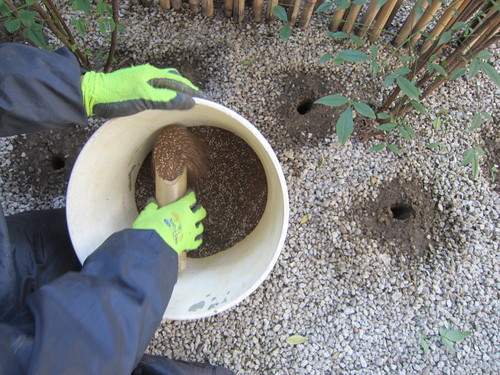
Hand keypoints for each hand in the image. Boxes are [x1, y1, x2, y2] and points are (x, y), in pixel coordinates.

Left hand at [81, 64, 204, 117]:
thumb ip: (167, 100)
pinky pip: (158, 87)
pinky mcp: (135, 86)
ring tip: (186, 101)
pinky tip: (165, 100)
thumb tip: (190, 101)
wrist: (92, 94)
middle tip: (200, 102)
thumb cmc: (117, 97)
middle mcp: (150, 74)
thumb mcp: (145, 100)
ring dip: (179, 91)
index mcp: (155, 75)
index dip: (195, 93)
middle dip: (190, 91)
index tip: (207, 102)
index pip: (182, 84)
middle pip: (176, 81)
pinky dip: (168, 93)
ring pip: (167, 83)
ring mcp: (142, 79)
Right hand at [132, 191, 205, 253]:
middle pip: (201, 211)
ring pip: (201, 226)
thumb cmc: (150, 227)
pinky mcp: (189, 243)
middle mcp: (189, 218)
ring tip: (192, 224)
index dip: (190, 195)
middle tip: (193, 209)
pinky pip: (198, 241)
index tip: (189, 194)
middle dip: (198, 209)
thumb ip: (152, 206)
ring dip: (197, 224)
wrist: (152, 246)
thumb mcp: (148, 213)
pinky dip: (196, 239)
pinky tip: (194, 238)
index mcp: (181, 207)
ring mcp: (191, 231)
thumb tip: (152, 202)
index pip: (191, 197)